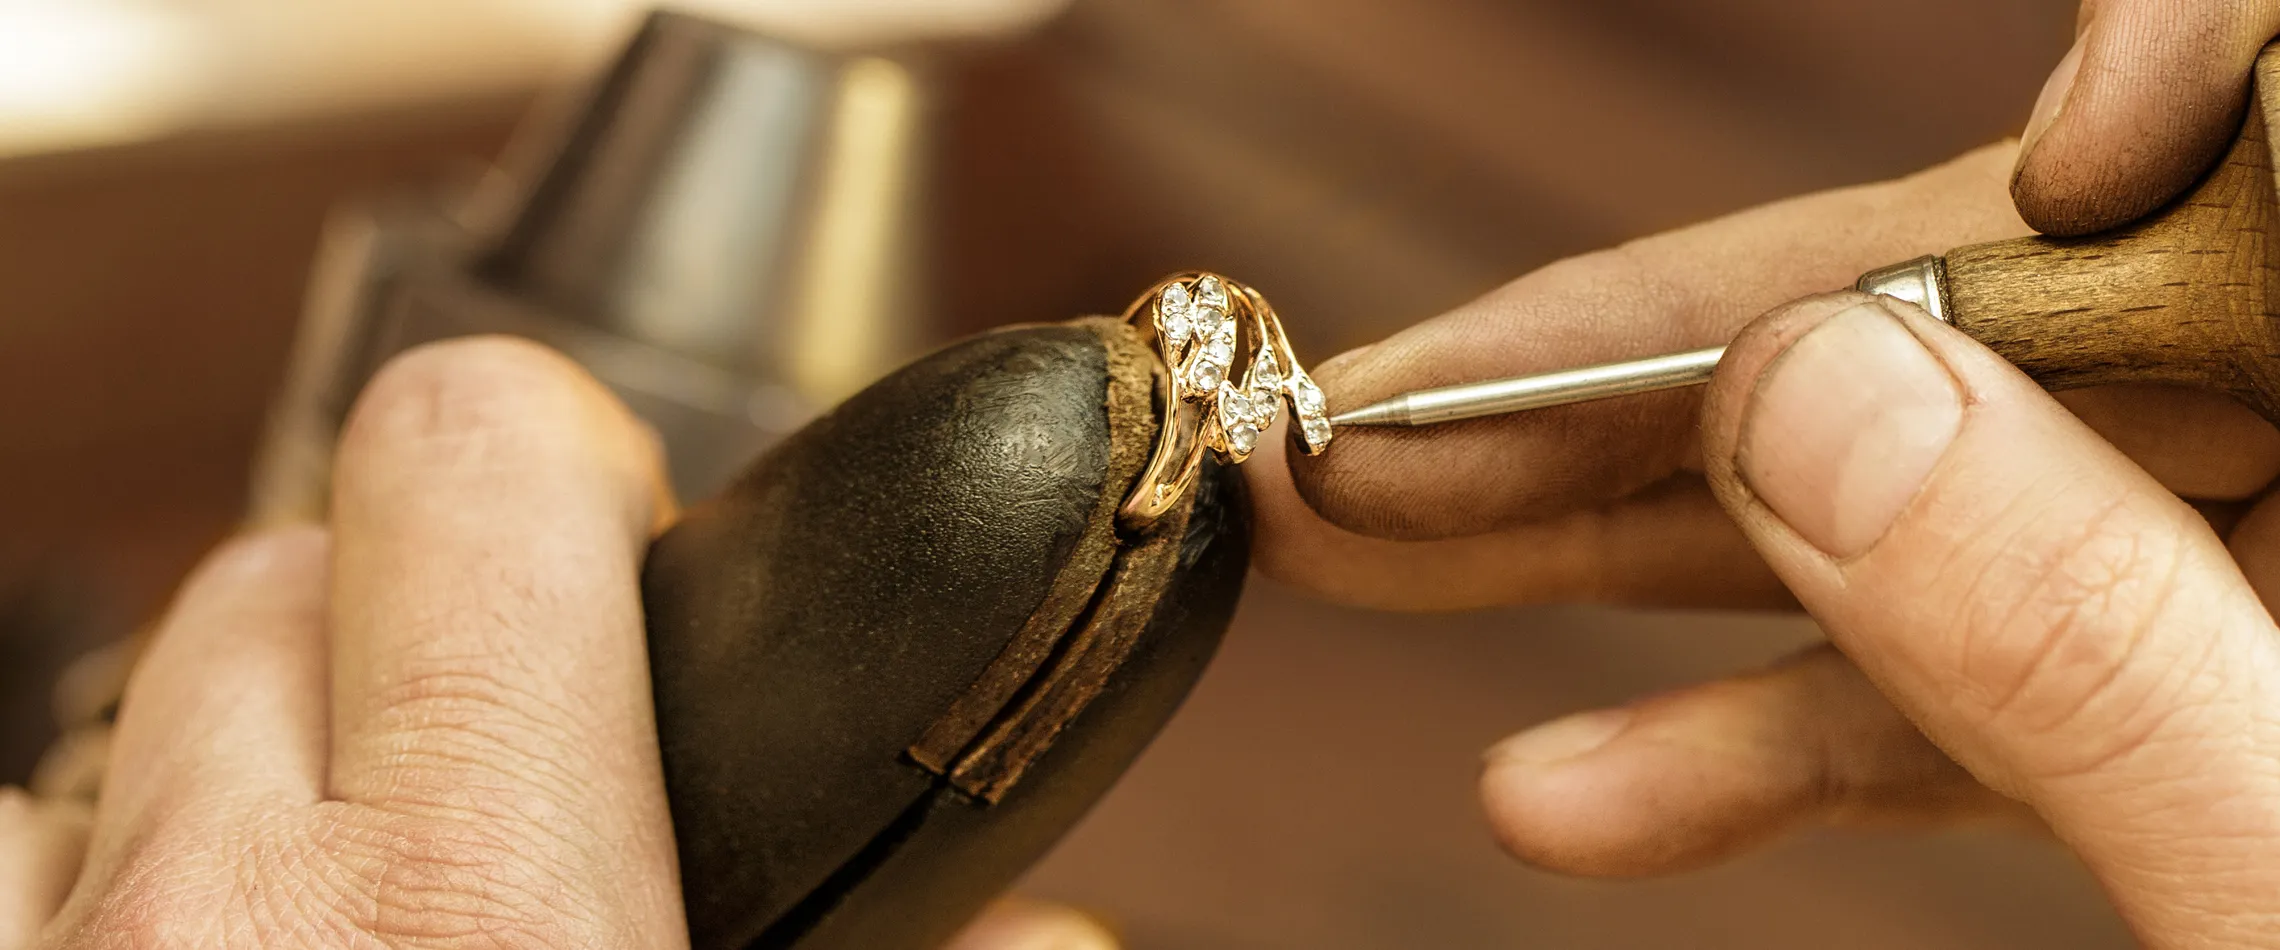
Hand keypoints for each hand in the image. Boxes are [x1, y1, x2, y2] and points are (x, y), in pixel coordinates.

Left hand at [0, 339, 1110, 949]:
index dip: (546, 469)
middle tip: (464, 787)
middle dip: (388, 643)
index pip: (472, 452)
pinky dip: (76, 877)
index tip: (587, 543)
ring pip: (104, 718)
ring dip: (206, 782)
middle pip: (277, 566)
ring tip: (301, 922)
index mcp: (495, 932)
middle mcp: (214, 928)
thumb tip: (1049, 930)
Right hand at [1254, 10, 2279, 945]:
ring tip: (1367, 569)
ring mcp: (2221, 587)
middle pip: (1916, 348)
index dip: (1790, 250)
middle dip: (1598, 396)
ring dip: (1602, 559)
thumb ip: (2084, 623)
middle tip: (1342, 429)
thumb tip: (1804, 384)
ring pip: (1881, 521)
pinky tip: (1569, 790)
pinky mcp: (2158, 728)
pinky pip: (1937, 693)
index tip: (1543, 342)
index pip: (2134, 176)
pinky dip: (1748, 735)